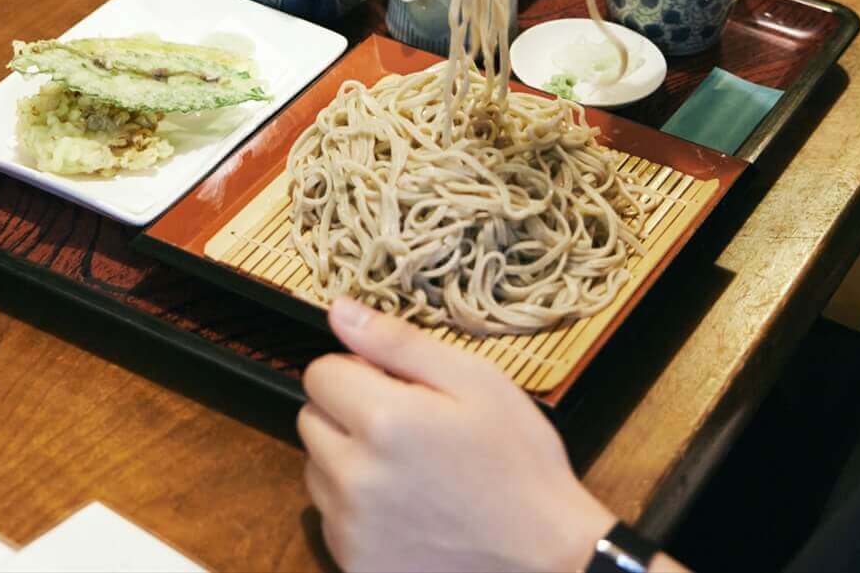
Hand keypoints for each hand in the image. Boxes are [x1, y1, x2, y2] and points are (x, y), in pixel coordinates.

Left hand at [299, 298, 613, 572]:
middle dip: (349, 414)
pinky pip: (331, 519)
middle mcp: (354, 477)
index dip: (358, 372)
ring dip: (348, 462)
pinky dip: (356, 509)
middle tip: (408, 429)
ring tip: (409, 472)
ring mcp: (351, 527)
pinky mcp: (354, 563)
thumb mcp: (476, 383)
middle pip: (312, 419)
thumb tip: (340, 311)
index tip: (396, 387)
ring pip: (317, 469)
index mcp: (383, 421)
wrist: (547, 558)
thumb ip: (398, 343)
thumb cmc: (519, 466)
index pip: (320, 373)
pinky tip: (405, 509)